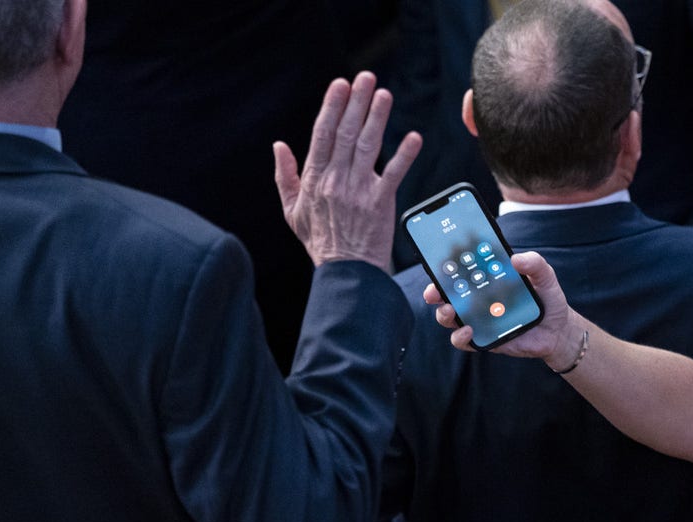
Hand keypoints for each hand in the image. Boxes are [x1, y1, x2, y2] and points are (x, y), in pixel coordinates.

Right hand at [273, 72, 421, 268]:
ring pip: (368, 146)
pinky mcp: (381, 202)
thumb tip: (279, 145)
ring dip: (377, 118)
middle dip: (356, 102)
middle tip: (366, 78)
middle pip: (346, 133)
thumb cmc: (320, 242)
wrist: (345, 272)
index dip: (332, 106)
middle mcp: (335, 180)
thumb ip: (284, 176)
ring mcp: (358, 190)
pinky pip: (394, 174)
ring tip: (384, 95)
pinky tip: (413, 137)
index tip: (340, 85)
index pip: (322, 134)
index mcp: (314, 178)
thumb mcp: (292, 210)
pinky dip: (404, 155)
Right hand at [422, 251, 583, 370]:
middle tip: (434, 291)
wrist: (558, 330)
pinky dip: (461, 337)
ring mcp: (478, 319)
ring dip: (444, 314)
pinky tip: (469, 330)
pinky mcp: (483, 338)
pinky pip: (463, 341)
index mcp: (487, 278)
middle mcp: (478, 298)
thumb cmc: (547, 300)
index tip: (438, 260)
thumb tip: (516, 259)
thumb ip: (535, 264)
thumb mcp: (545, 277)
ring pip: (449, 317)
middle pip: (447, 293)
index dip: (445, 265)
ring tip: (451, 311)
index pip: (460, 269)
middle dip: (434, 291)